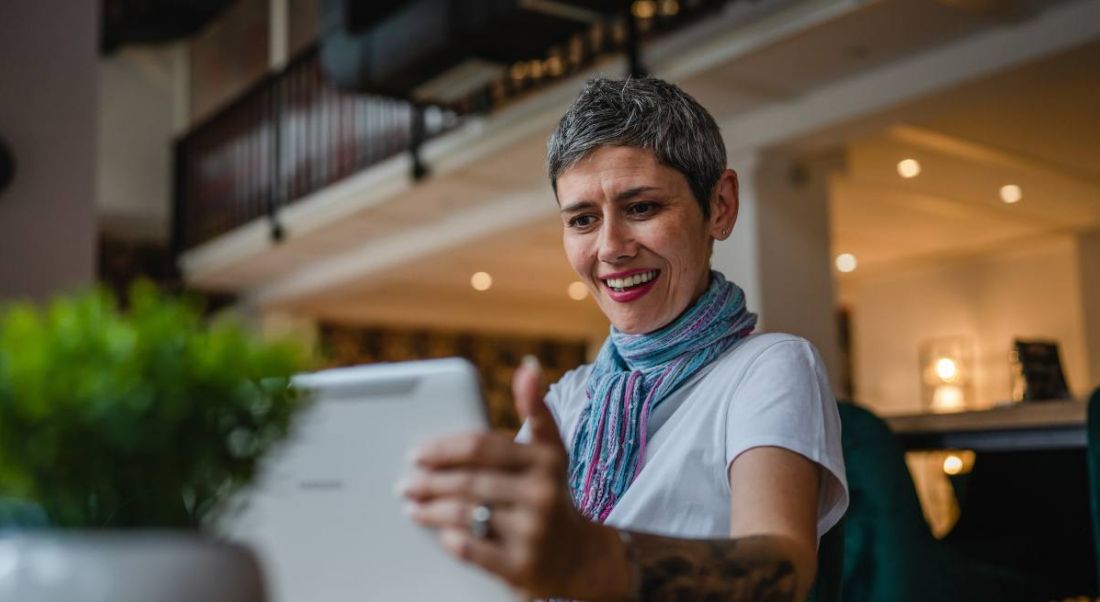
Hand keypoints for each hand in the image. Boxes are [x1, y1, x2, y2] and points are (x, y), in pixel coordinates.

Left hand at [400, 357, 629, 599]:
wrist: (579, 557)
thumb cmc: (550, 493)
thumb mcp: (551, 451)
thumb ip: (535, 410)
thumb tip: (529, 366)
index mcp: (545, 459)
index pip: (482, 446)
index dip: (444, 448)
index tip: (418, 452)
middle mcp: (542, 494)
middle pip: (469, 481)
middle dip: (430, 481)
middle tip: (407, 481)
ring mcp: (533, 532)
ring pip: (467, 514)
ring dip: (431, 509)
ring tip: (412, 505)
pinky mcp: (521, 566)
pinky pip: (475, 550)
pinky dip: (452, 539)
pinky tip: (438, 533)